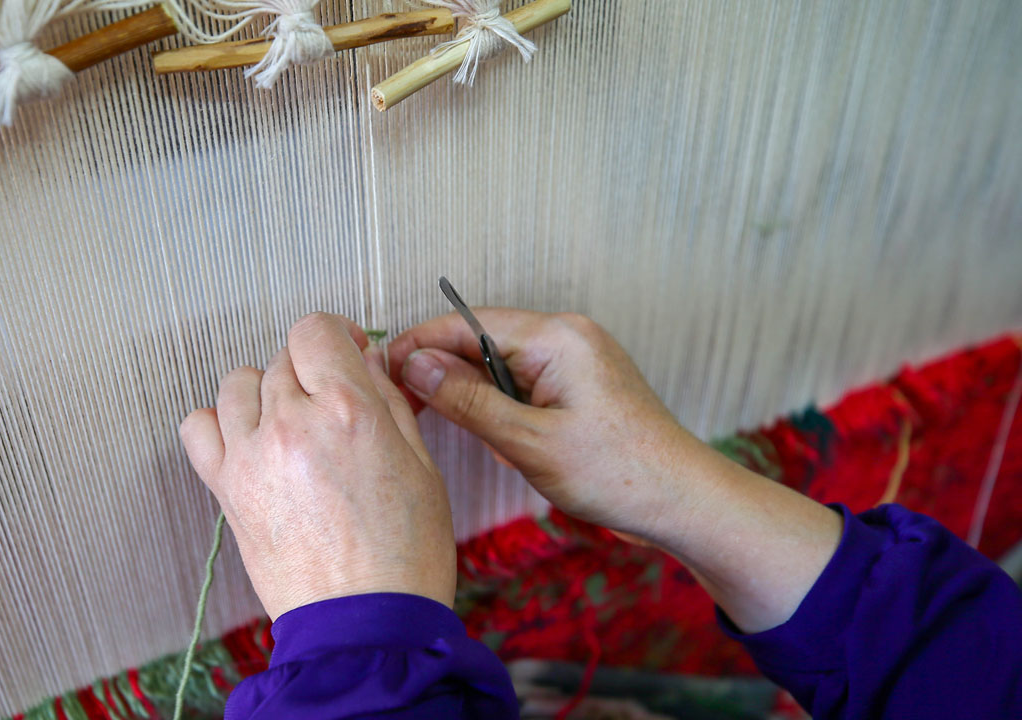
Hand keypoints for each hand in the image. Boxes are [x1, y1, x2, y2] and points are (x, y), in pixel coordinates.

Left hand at [179, 313, 455, 619]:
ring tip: (291, 424)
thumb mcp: (421, 465)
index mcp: (347, 412)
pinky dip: (219, 423)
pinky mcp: (227, 488)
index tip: (345, 353)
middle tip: (331, 404)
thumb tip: (366, 362)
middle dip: (310, 372)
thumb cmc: (403, 557)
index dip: (334, 336)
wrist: (363, 625)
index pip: (315, 330)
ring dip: (265, 392)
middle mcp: (292, 424)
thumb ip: (388, 402)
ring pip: (238, 383)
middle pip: (281, 358)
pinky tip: (250, 442)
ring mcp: (252, 456)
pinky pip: (198, 426)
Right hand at [388, 309, 708, 539]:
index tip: (382, 374)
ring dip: (473, 394)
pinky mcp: (578, 382)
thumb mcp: (529, 442)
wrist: (683, 501)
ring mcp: (574, 357)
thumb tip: (413, 364)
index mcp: (556, 337)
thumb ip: (467, 399)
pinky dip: (501, 407)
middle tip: (405, 407)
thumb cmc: (620, 473)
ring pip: (497, 363)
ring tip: (459, 430)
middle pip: (479, 338)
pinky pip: (521, 381)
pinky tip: (501, 439)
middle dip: (442, 372)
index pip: (465, 323)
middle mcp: (566, 335)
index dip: (418, 346)